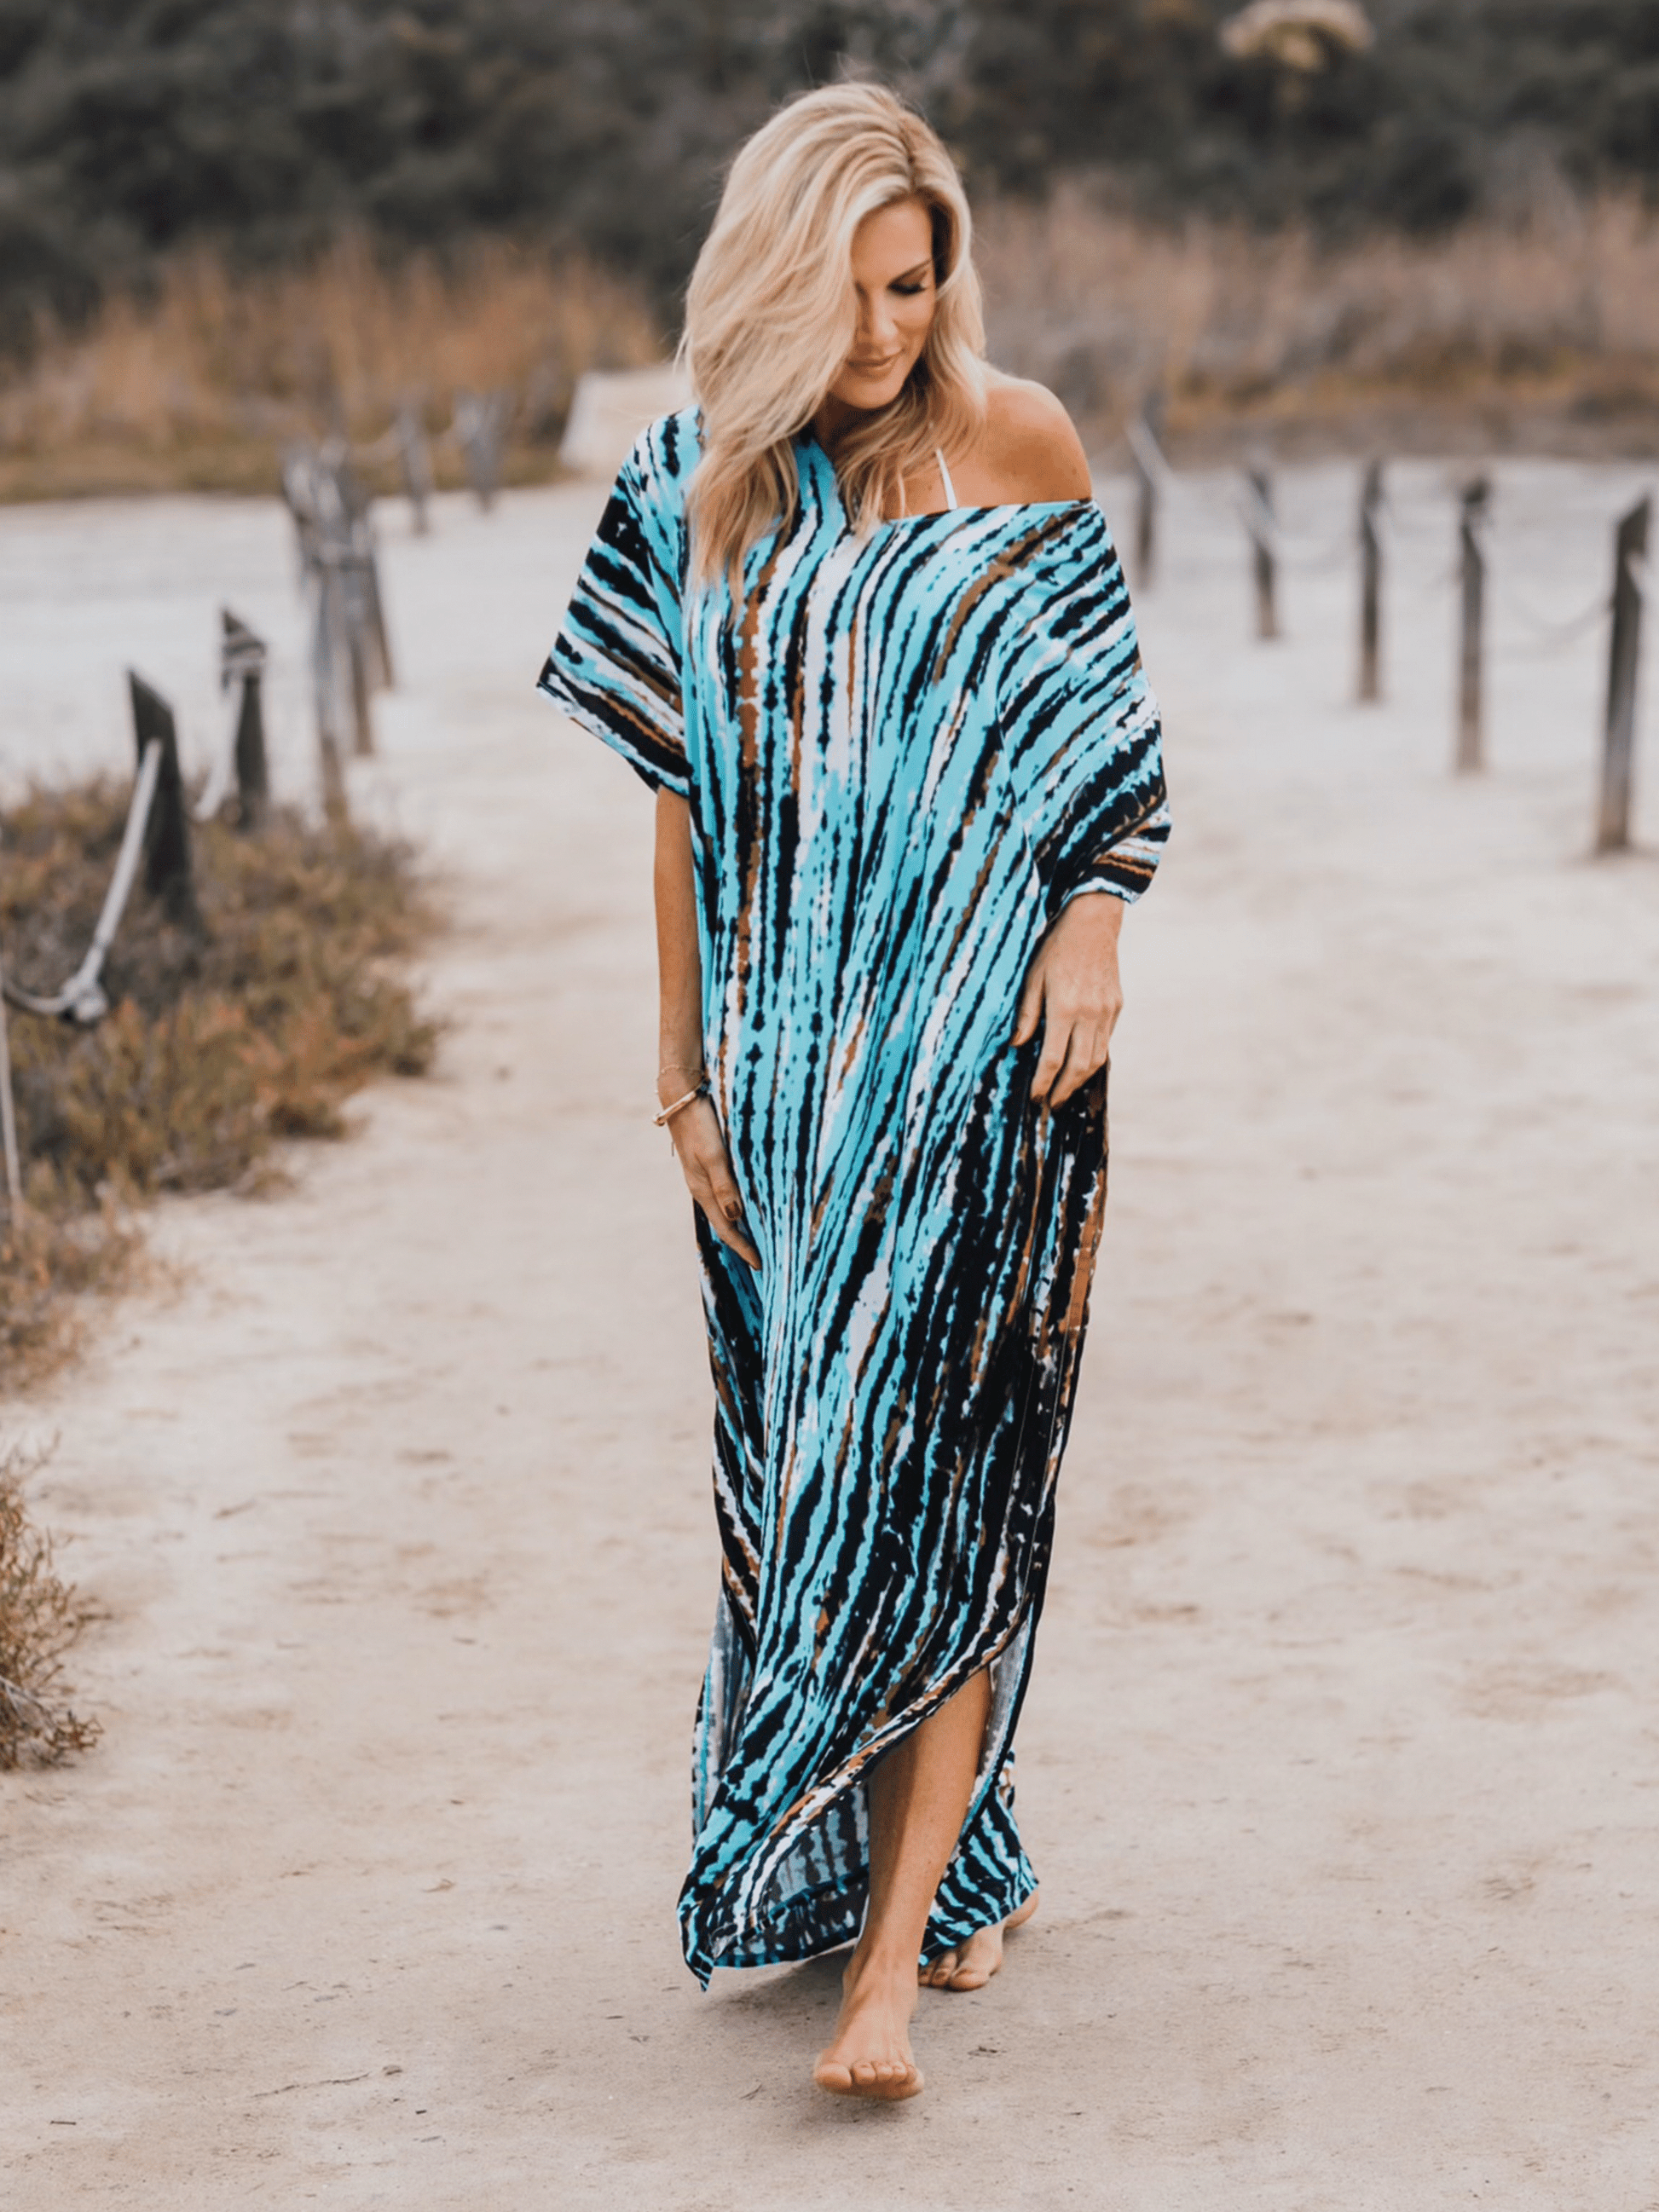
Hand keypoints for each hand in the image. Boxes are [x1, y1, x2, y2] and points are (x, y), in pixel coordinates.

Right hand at [668, 1095, 759, 1267]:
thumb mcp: (714, 1155)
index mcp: (703, 1190)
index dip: (743, 1248)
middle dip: (742, 1242)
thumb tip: (735, 1216)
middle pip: (724, 1223)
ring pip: (724, 1209)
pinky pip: (724, 1193)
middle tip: (762, 1260)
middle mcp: (702, 1187)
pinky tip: (747, 1204)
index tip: (761, 1266)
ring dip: (740, 1226)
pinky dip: (737, 1206)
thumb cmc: (700, 1124)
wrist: (680, 1097)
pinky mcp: (707, 1163)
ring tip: (758, 1238)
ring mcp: (703, 1176)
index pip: (726, 1228)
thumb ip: (725, 1185)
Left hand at [1011, 892, 1124, 1107]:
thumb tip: (1017, 1045)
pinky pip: (1105, 1042)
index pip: (1054, 1058)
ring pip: (1097, 1058)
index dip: (1043, 1082)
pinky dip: (1092, 1059)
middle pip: (1079, 1066)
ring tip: (1065, 1090)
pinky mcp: (1116, 1007)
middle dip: (1064, 1089)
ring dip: (1081, 1079)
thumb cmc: (1055, 947)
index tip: (1035, 1096)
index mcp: (1065, 1007)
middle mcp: (1090, 1014)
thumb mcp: (1032, 977)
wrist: (1093, 923)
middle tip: (1051, 1103)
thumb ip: (1026, 1014)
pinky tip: (1079, 1064)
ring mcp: (1107, 1012)